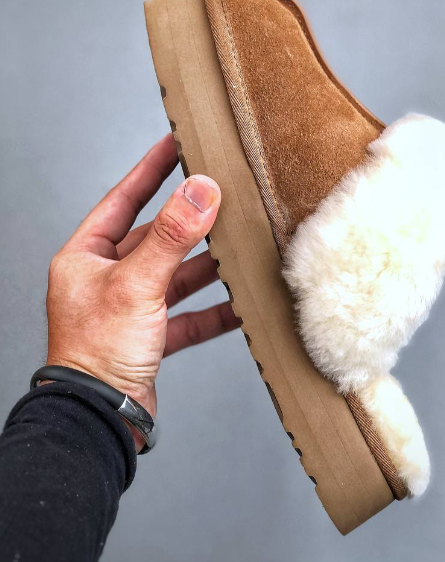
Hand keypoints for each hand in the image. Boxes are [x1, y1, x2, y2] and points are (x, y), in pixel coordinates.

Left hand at [45, 134, 238, 445]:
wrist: (99, 418)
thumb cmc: (97, 352)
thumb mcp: (137, 285)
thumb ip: (172, 237)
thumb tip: (201, 191)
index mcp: (87, 257)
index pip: (123, 199)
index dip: (151, 170)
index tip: (176, 143)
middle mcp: (106, 279)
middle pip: (156, 239)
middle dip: (191, 223)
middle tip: (223, 197)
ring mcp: (130, 309)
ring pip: (176, 277)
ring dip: (207, 267)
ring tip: (241, 249)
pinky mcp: (150, 337)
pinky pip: (188, 316)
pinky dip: (214, 310)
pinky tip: (241, 305)